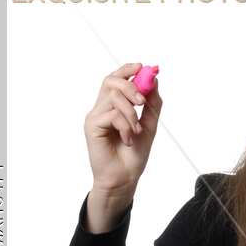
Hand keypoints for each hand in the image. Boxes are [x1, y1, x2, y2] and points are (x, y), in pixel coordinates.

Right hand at [83, 62, 162, 194]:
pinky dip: (126, 126)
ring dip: (132, 114)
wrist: (125, 178)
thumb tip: (153, 80)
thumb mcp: (149, 126)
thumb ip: (151, 104)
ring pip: (115, 98)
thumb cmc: (133, 156)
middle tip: (143, 102)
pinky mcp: (92, 126)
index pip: (115, 79)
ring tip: (136, 132)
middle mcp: (102, 108)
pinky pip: (113, 115)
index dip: (127, 69)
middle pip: (111, 81)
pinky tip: (128, 140)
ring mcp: (95, 116)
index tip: (142, 66)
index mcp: (113, 106)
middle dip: (131, 87)